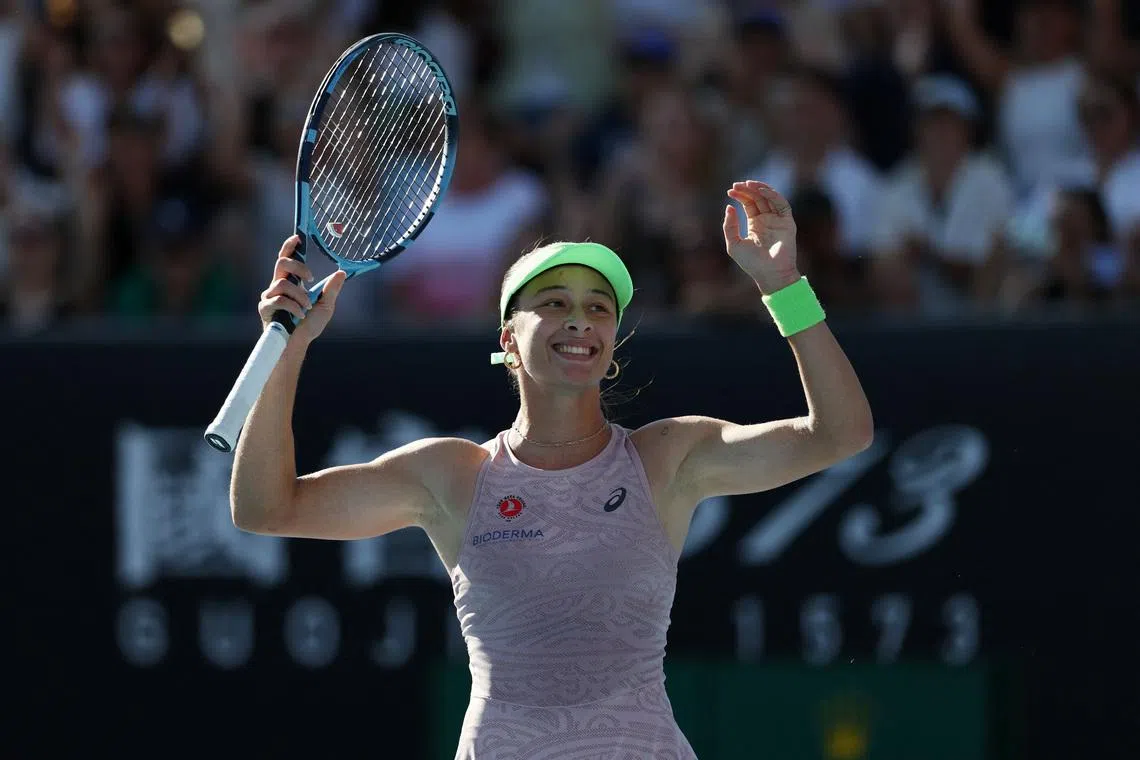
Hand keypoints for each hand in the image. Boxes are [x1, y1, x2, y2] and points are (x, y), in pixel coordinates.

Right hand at [258, 235, 346, 343]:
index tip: (298, 237)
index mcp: (290, 283)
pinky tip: (300, 316)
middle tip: (311, 279)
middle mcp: (276, 286)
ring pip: (283, 284)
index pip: (286, 259)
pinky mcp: (265, 308)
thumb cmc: (309, 326)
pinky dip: (293, 307)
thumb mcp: (325, 306)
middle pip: (282, 264)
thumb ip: (331, 290)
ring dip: (299, 296)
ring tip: (307, 308)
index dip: (289, 247)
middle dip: (298, 267)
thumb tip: (342, 273)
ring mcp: (269, 296)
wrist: (297, 345)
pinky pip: (279, 299)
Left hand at [723, 180, 801, 294]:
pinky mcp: (787, 222)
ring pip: (769, 198)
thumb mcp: (734, 244)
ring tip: (747, 184)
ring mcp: (778, 220)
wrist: (770, 274)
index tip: (730, 191)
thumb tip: (729, 207)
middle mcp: (767, 220)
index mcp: (755, 224)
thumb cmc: (751, 263)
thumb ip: (730, 226)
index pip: (748, 204)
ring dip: (759, 189)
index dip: (740, 195)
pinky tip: (761, 191)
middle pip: (758, 198)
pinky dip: (772, 195)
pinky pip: (782, 204)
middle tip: (736, 185)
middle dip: (747, 190)